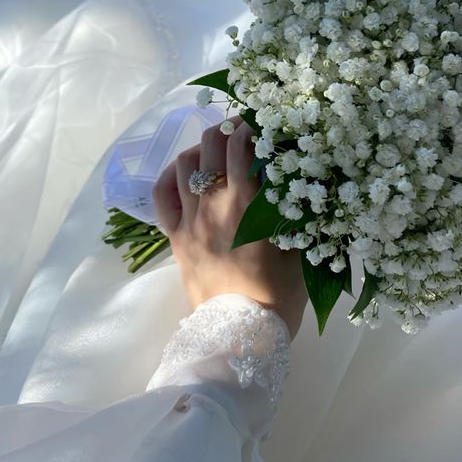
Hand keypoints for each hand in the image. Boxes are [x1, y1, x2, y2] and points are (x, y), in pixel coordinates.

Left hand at [152, 115, 307, 338]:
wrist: (240, 337)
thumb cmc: (277, 295)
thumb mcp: (299, 248)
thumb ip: (295, 211)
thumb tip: (299, 181)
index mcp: (246, 203)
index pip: (243, 145)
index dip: (253, 126)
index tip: (264, 123)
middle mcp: (213, 203)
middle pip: (211, 145)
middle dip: (227, 129)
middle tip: (242, 132)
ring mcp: (189, 219)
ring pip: (184, 163)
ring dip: (201, 149)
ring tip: (217, 151)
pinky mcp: (174, 238)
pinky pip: (162, 195)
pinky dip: (171, 176)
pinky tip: (185, 174)